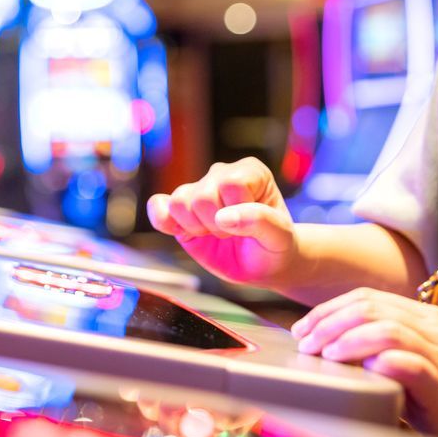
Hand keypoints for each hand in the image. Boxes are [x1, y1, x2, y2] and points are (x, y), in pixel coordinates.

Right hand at [147, 157, 303, 290]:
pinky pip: (158, 207)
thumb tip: (224, 217)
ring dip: (196, 227)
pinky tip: (184, 233)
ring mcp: (199, 190)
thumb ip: (260, 222)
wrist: (263, 264)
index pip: (231, 185)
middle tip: (232, 234)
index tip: (250, 226)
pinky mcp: (182, 210)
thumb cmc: (275, 246)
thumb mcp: (279, 236)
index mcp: (250, 172)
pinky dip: (164, 221)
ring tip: (215, 234)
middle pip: (202, 196)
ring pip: (179, 201)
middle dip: (216, 225)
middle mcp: (221, 174)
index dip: (237, 212)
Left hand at [292, 287, 437, 436]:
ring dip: (349, 339)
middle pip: (371, 307)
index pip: (367, 297)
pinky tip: (362, 371)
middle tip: (306, 343)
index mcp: (422, 317)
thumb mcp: (409, 365)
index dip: (328, 309)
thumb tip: (324, 346)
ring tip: (325, 355)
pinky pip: (410, 364)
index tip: (302, 329)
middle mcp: (432, 328)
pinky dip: (382, 363)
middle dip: (330, 322)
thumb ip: (379, 349)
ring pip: (388, 329)